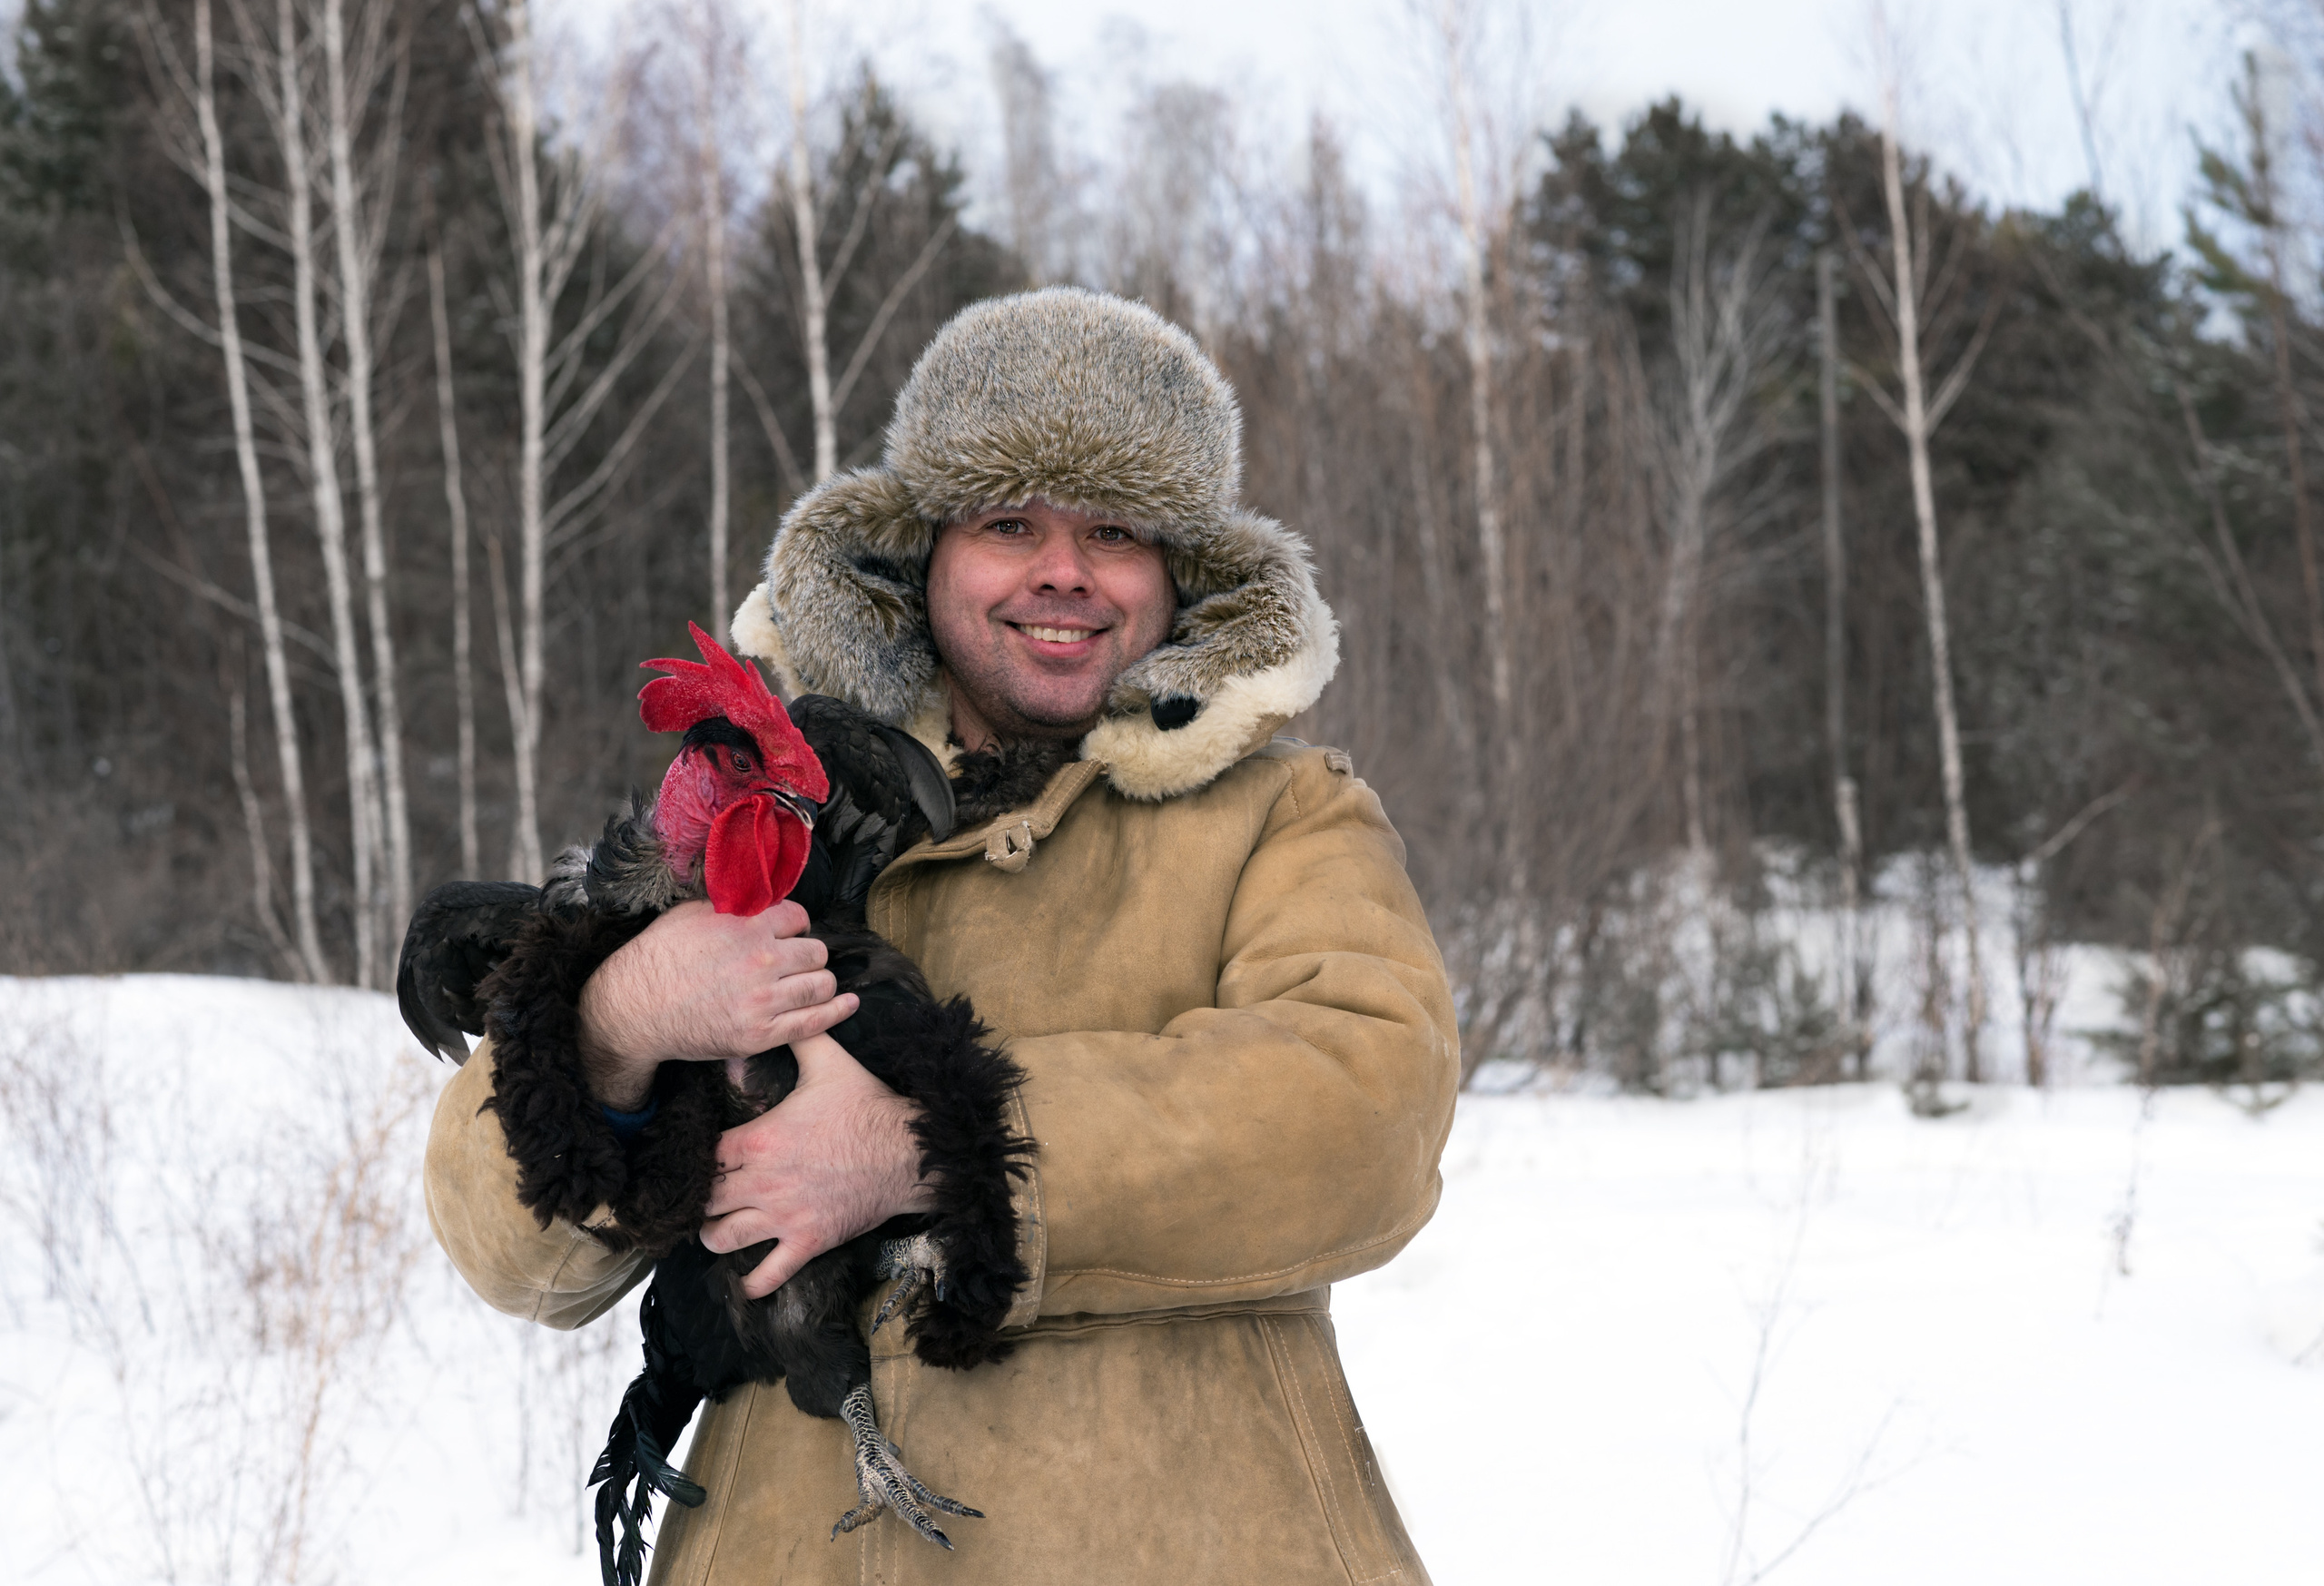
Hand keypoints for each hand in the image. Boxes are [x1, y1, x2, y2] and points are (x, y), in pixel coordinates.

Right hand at [576, 900, 858, 1109]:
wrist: (634, 1008)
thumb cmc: (658, 956)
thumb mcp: (692, 914)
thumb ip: (734, 906)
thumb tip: (762, 899)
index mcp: (746, 926)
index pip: (800, 918)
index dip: (796, 926)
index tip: (789, 935)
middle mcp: (761, 960)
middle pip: (817, 952)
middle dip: (810, 955)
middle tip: (796, 962)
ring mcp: (763, 999)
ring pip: (822, 984)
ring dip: (820, 982)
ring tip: (810, 983)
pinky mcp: (760, 1034)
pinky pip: (814, 1022)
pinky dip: (837, 1012)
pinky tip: (849, 1004)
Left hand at [698, 1031, 935, 1298]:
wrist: (911, 1151)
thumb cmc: (868, 1107)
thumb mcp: (830, 1063)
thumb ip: (798, 1037)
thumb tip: (781, 1014)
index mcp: (760, 1139)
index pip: (706, 1156)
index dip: (698, 1159)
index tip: (702, 1160)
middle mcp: (764, 1180)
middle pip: (705, 1198)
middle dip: (700, 1199)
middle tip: (705, 1197)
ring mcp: (784, 1215)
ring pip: (723, 1238)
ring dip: (714, 1236)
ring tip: (718, 1230)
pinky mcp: (808, 1241)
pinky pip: (770, 1274)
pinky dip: (754, 1283)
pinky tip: (748, 1282)